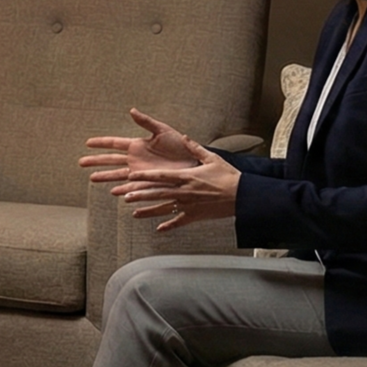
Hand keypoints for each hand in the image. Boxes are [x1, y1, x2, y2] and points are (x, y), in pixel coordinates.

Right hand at [78, 108, 198, 183]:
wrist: (193, 162)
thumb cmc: (181, 145)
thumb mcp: (163, 130)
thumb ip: (146, 122)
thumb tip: (131, 110)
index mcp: (137, 145)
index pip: (115, 143)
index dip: (101, 143)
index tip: (88, 143)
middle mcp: (135, 159)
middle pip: (111, 160)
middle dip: (96, 161)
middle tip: (80, 163)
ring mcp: (140, 172)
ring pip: (118, 175)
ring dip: (105, 177)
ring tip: (91, 178)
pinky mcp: (147, 183)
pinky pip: (132, 187)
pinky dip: (123, 189)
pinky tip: (114, 192)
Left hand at [118, 137, 239, 230]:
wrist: (242, 196)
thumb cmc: (228, 176)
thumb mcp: (212, 158)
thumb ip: (195, 148)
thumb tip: (184, 137)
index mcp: (187, 176)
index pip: (160, 176)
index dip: (144, 176)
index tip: (131, 176)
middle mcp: (184, 191)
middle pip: (157, 193)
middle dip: (140, 194)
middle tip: (125, 196)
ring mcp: (189, 205)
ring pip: (164, 208)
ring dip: (148, 211)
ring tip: (134, 213)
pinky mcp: (195, 216)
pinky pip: (179, 222)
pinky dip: (168, 226)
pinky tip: (159, 229)